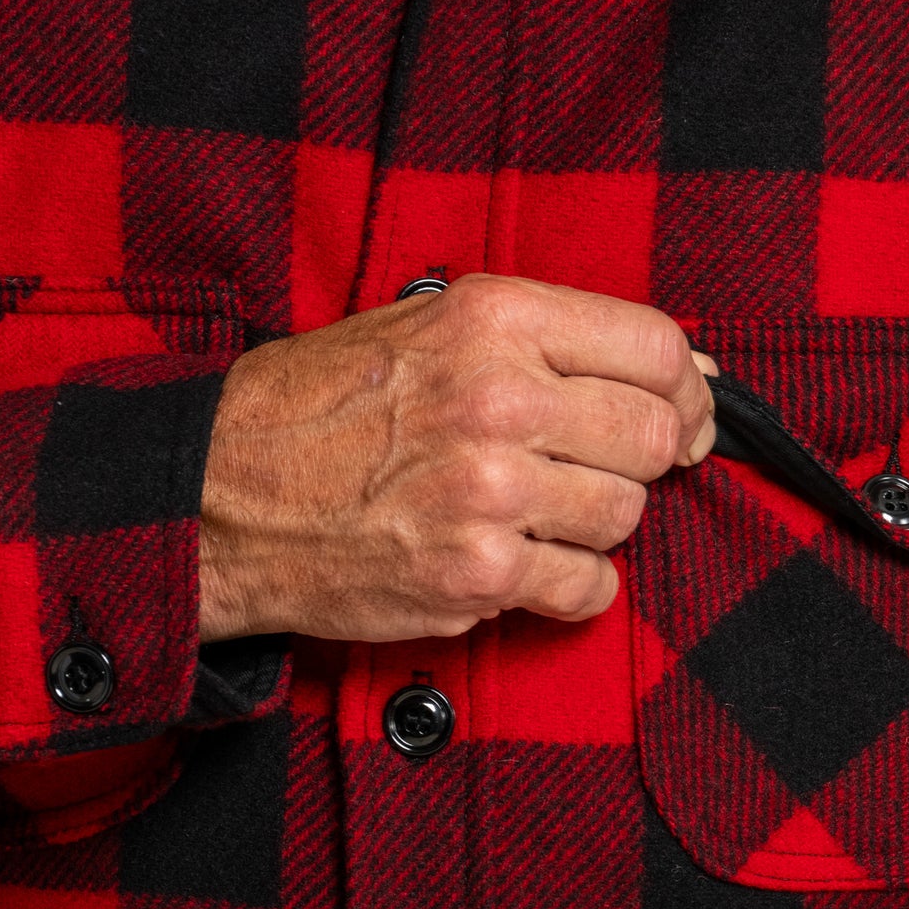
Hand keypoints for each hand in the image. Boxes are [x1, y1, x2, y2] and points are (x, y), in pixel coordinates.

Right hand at [197, 275, 716, 642]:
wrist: (221, 492)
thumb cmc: (324, 409)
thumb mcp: (429, 328)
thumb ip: (548, 341)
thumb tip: (681, 369)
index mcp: (494, 320)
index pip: (653, 346)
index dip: (686, 388)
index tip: (685, 413)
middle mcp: (499, 398)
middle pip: (654, 437)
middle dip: (642, 460)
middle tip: (600, 469)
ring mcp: (490, 491)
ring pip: (625, 515)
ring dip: (595, 523)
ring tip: (534, 511)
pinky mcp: (477, 573)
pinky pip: (586, 587)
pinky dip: (570, 586)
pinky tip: (523, 563)